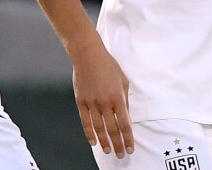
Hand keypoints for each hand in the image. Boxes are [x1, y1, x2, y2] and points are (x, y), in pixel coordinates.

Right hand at [70, 39, 134, 158]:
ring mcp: (91, 103)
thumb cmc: (109, 66)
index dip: (128, 137)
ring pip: (98, 128)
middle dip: (118, 144)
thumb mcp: (123, 81)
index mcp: (118, 97)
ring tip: (109, 151)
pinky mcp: (80, 102)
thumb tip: (126, 116)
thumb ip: (124, 100)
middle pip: (112, 129)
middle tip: (121, 155)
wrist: (88, 56)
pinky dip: (89, 133)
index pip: (125, 123)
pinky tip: (93, 142)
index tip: (131, 148)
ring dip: (104, 142)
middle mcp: (105, 102)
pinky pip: (85, 122)